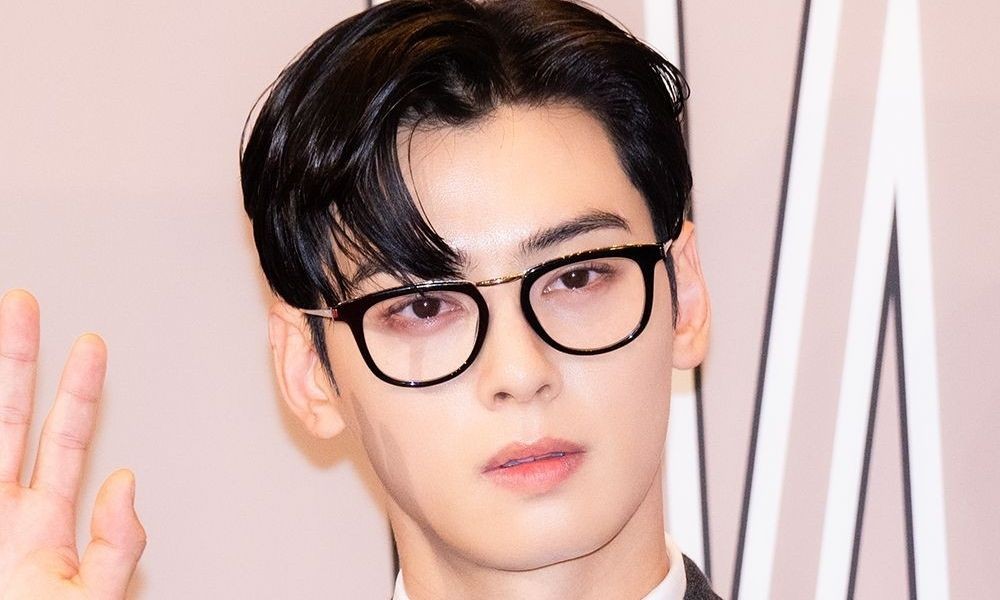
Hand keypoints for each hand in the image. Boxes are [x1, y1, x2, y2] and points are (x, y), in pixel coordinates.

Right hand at [0, 290, 145, 598]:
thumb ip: (115, 550)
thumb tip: (124, 484)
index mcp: (43, 531)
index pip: (63, 443)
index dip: (78, 393)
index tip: (92, 346)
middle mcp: (1, 518)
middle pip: (9, 420)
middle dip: (16, 361)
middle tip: (24, 304)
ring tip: (1, 319)